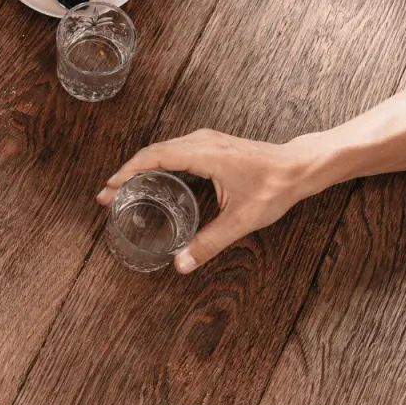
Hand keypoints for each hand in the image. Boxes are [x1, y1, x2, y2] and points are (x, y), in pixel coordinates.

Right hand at [97, 129, 329, 273]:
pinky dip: (157, 164)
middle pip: (153, 152)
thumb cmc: (275, 186)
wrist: (299, 167)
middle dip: (126, 173)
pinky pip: (175, 151)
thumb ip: (210, 242)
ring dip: (140, 167)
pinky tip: (153, 181)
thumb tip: (181, 264)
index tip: (108, 187)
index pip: (154, 157)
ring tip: (123, 189)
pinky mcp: (212, 145)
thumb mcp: (242, 219)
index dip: (127, 172)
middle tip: (107, 196)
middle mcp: (202, 141)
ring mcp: (207, 141)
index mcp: (204, 153)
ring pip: (163, 150)